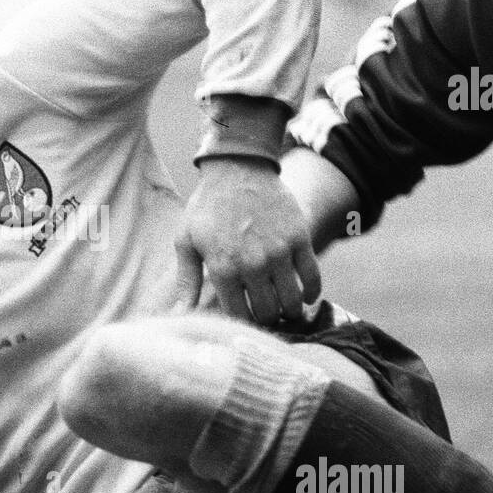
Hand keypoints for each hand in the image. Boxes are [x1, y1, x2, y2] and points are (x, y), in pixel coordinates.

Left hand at [174, 157, 321, 322]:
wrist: (238, 168)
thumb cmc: (207, 207)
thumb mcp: (187, 241)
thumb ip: (186, 281)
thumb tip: (179, 315)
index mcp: (223, 267)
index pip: (237, 315)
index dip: (242, 324)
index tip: (243, 322)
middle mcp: (252, 264)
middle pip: (267, 312)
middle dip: (266, 320)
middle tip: (265, 317)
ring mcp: (279, 252)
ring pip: (291, 301)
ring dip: (289, 312)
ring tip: (284, 311)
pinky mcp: (299, 239)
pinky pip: (312, 278)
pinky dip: (312, 293)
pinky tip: (306, 298)